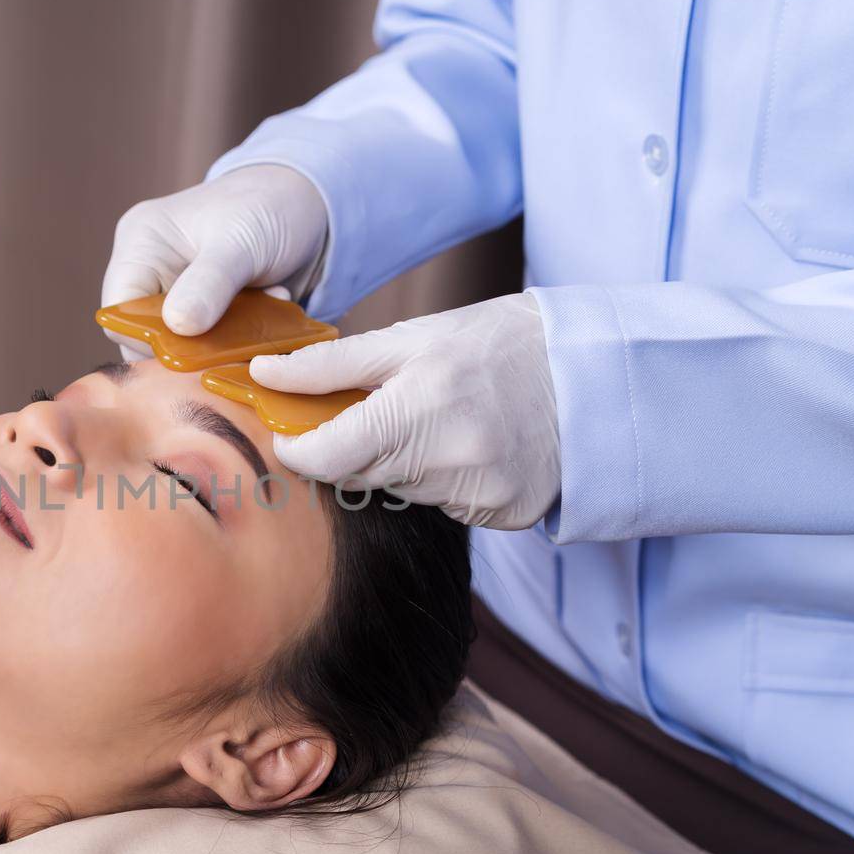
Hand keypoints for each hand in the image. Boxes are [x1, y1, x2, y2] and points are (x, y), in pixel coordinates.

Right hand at [100, 165, 328, 359]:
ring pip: (183, 347)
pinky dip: (240, 343)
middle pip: (147, 337)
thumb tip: (177, 327)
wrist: (310, 204)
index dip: (147, 342)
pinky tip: (272, 316)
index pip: (120, 313)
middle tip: (234, 349)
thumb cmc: (269, 205)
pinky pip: (212, 346)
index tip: (192, 356)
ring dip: (223, 347)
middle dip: (191, 349)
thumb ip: (209, 284)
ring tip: (262, 322)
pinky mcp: (210, 313)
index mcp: (141, 246)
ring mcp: (180, 295)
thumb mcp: (239, 243)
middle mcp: (152, 272)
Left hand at [248, 293, 559, 528]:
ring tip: (435, 420)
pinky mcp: (503, 514)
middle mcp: (449, 458)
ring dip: (398, 463)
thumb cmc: (495, 343)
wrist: (591, 371)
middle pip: (360, 475)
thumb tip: (263, 374)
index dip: (300, 451)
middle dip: (352, 448)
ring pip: (399, 492)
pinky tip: (467, 444)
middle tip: (375, 413)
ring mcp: (479, 492)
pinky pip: (442, 505)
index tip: (291, 438)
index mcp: (419, 405)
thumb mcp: (410, 339)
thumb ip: (330, 365)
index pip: (330, 455)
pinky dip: (439, 479)